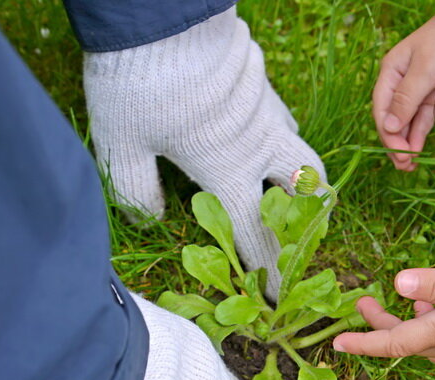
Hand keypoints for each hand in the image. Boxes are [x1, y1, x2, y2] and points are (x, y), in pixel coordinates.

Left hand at [84, 7, 324, 298]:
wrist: (161, 20)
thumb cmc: (139, 88)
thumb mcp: (122, 149)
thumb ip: (137, 193)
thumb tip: (153, 221)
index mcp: (227, 172)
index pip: (257, 235)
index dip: (269, 271)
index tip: (278, 297)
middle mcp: (258, 147)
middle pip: (307, 190)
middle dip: (312, 220)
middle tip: (307, 236)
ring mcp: (266, 112)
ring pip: (301, 150)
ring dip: (304, 177)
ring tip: (293, 189)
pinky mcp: (262, 83)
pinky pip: (283, 118)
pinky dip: (281, 138)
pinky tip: (262, 137)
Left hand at [333, 268, 434, 378]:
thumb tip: (397, 283)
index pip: (390, 343)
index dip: (361, 342)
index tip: (336, 343)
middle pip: (403, 341)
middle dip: (380, 322)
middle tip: (363, 302)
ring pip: (424, 343)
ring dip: (409, 324)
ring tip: (408, 302)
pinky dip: (434, 329)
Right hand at [373, 8, 434, 170]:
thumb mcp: (425, 70)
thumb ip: (406, 100)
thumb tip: (389, 128)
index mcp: (391, 73)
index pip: (382, 109)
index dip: (388, 132)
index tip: (397, 151)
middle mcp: (401, 84)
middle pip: (394, 119)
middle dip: (396, 143)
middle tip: (403, 165)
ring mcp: (420, 91)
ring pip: (409, 123)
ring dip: (407, 144)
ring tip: (409, 166)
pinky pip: (424, 120)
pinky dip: (420, 136)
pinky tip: (418, 151)